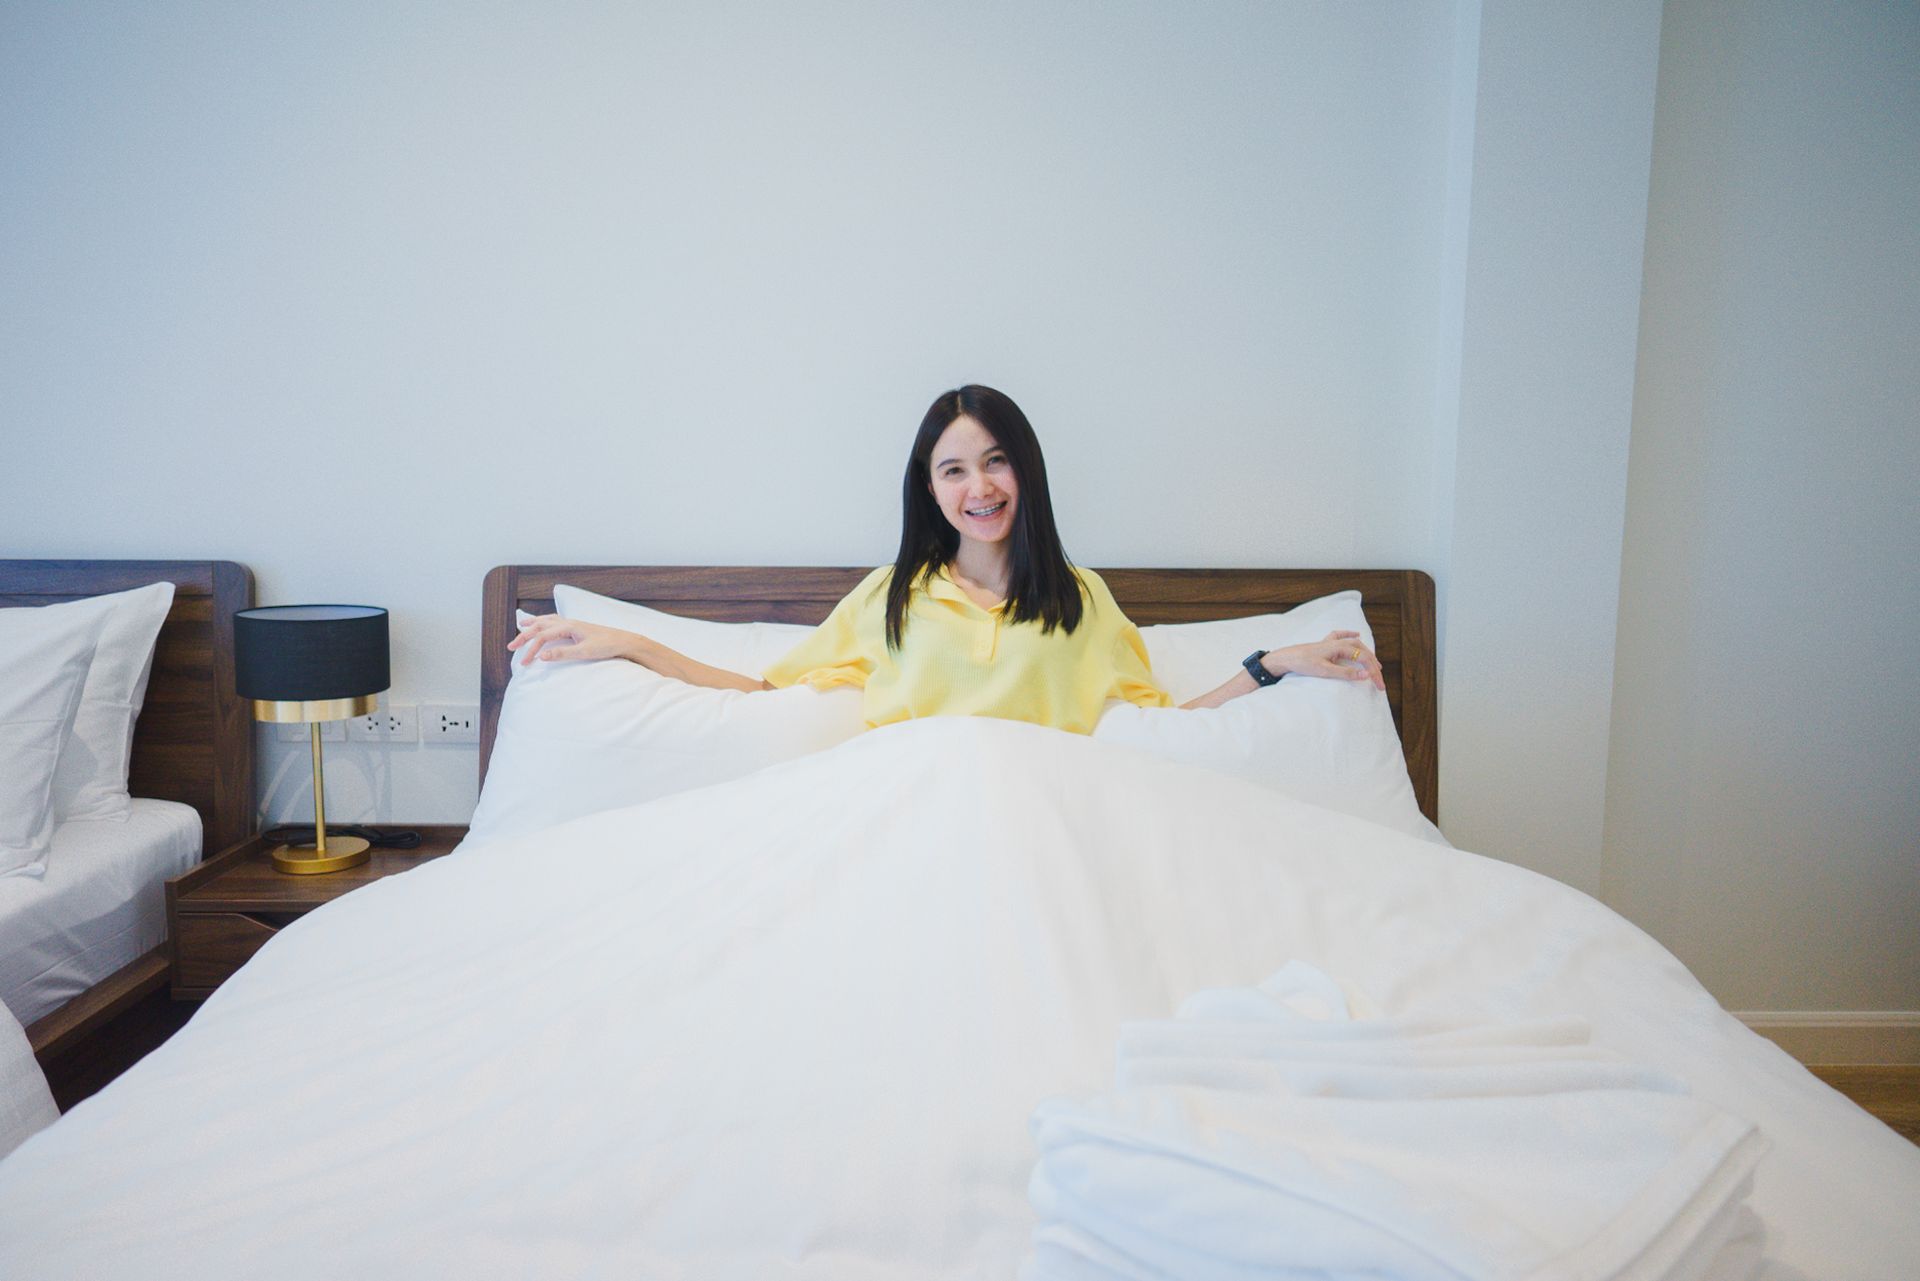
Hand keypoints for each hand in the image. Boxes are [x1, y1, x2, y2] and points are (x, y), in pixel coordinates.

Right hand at [507, 615, 639, 666]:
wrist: (624, 641)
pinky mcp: (577, 628)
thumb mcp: (584, 652)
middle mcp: (569, 622)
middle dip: (524, 636)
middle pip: (540, 626)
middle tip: (511, 647)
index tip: (524, 663)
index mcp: (569, 626)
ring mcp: (573, 624)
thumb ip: (562, 653)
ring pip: (547, 620)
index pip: (543, 636)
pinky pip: (555, 622)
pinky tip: (544, 625)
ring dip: (533, 624)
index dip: (531, 649)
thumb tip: (541, 656)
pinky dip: (545, 623)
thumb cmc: (606, 646)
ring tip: (521, 625)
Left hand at [1265, 630, 1384, 690]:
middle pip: (1362, 651)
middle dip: (1373, 665)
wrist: (1285, 658)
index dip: (1374, 672)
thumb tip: (1365, 675)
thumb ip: (1346, 673)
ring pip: (1355, 644)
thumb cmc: (1303, 664)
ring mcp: (1330, 642)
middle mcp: (1337, 642)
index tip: (1380, 686)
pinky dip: (1350, 635)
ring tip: (1375, 663)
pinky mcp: (1324, 645)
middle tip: (1379, 680)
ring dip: (1366, 653)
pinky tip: (1356, 634)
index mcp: (1339, 647)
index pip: (1364, 659)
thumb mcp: (1325, 671)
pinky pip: (1341, 636)